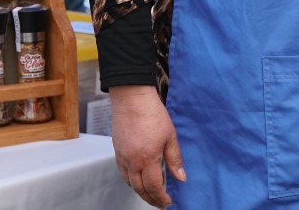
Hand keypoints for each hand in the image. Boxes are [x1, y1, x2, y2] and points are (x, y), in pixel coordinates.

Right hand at [110, 85, 184, 206]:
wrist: (132, 98)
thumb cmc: (152, 114)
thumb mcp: (170, 136)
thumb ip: (175, 159)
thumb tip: (181, 177)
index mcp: (147, 159)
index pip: (154, 186)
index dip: (161, 197)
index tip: (167, 202)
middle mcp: (132, 161)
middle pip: (139, 189)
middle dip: (150, 199)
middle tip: (159, 203)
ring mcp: (122, 156)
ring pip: (129, 182)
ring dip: (139, 191)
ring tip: (149, 194)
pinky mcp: (117, 150)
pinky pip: (122, 172)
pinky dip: (130, 180)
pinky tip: (137, 179)